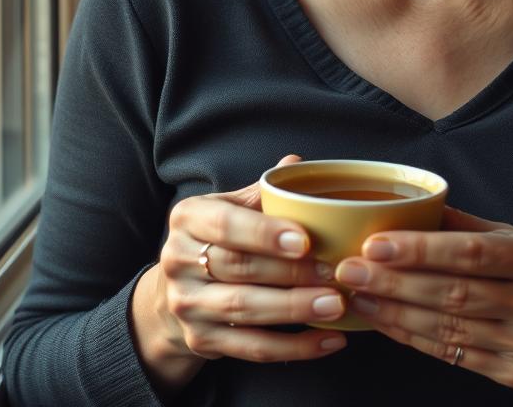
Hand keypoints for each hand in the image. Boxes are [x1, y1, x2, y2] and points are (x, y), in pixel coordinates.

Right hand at [137, 156, 347, 379]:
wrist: (176, 291)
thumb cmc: (218, 238)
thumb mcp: (230, 206)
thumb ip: (263, 192)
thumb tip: (296, 164)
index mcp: (188, 217)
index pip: (225, 225)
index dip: (265, 233)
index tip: (304, 239)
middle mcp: (179, 260)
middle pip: (239, 268)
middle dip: (290, 273)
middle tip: (333, 272)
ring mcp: (187, 304)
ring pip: (245, 309)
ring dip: (295, 309)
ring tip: (336, 304)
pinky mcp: (200, 341)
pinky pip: (252, 348)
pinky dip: (294, 347)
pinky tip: (330, 340)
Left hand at [333, 205, 512, 389]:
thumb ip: (466, 226)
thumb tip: (412, 203)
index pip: (470, 253)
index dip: (419, 249)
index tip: (374, 244)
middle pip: (453, 293)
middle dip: (393, 282)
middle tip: (350, 270)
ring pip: (447, 328)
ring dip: (393, 313)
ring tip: (357, 297)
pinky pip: (451, 355)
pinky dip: (412, 337)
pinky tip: (384, 322)